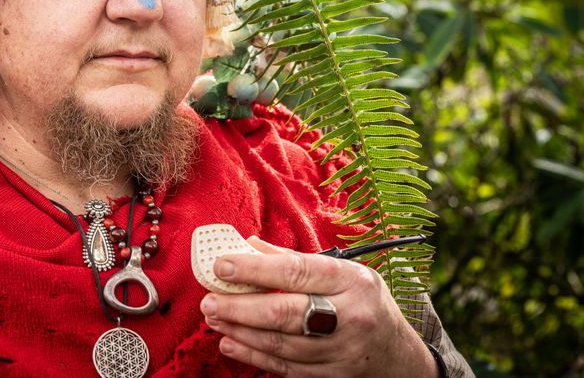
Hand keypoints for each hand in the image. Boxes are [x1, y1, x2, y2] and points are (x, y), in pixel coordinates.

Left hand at [199, 236, 437, 377]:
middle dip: (239, 307)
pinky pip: (286, 368)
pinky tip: (232, 343)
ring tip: (215, 319)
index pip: (296, 271)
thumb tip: (249, 245)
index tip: (221, 266)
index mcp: (352, 281)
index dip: (254, 269)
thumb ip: (296, 259)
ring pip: (281, 344)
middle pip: (284, 313)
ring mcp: (343, 351)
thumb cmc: (364, 302)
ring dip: (241, 332)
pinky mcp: (332, 376)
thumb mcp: (344, 272)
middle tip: (209, 301)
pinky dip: (255, 356)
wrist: (400, 355)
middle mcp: (350, 316)